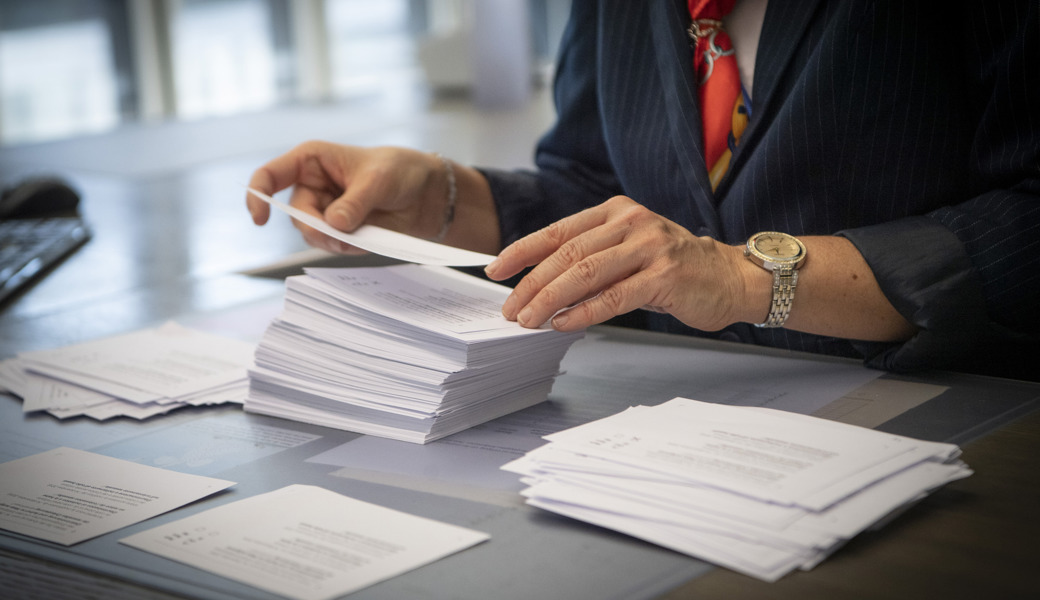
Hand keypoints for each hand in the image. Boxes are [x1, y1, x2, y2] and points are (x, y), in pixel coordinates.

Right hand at [245, 142, 453, 253]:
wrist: (425, 194)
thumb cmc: (399, 171)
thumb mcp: (379, 181)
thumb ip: (355, 202)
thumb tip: (334, 225)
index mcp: (311, 160)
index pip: (270, 175)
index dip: (258, 196)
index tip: (260, 220)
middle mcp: (312, 185)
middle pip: (296, 216)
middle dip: (316, 229)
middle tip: (341, 236)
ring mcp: (324, 210)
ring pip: (312, 235)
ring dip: (334, 241)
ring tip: (362, 234)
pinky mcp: (339, 230)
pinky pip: (332, 245)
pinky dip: (348, 247)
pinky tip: (368, 238)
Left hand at [484, 196, 757, 331]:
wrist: (730, 277)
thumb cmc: (672, 268)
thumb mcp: (628, 251)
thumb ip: (590, 260)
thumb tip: (540, 288)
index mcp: (615, 212)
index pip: (558, 231)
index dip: (522, 251)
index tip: (495, 271)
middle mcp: (631, 223)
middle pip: (568, 254)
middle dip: (531, 284)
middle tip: (509, 309)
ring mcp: (650, 248)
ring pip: (586, 274)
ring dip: (550, 300)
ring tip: (527, 320)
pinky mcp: (665, 277)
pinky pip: (614, 297)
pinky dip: (583, 312)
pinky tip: (562, 324)